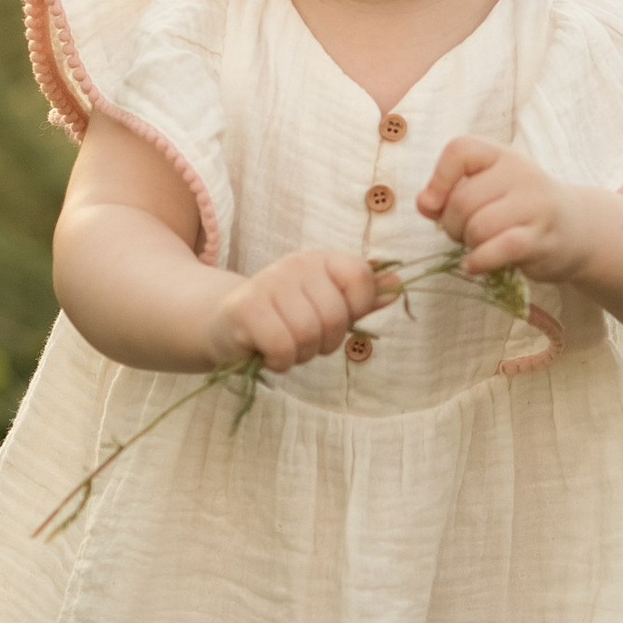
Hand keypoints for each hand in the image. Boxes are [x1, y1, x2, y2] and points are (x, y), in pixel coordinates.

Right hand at [211, 247, 389, 374]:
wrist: (223, 323)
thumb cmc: (284, 317)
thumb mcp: (325, 305)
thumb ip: (361, 299)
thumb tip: (398, 285)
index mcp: (321, 260)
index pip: (361, 278)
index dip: (355, 310)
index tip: (334, 320)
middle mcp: (295, 264)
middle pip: (335, 316)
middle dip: (324, 342)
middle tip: (304, 341)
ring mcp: (268, 282)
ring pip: (308, 334)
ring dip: (300, 354)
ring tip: (285, 346)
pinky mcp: (246, 308)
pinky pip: (282, 347)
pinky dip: (280, 362)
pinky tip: (268, 353)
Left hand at [416, 136, 589, 285]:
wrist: (577, 228)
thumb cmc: (520, 207)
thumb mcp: (488, 188)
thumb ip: (451, 192)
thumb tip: (424, 203)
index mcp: (502, 155)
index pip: (460, 150)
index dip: (439, 178)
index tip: (434, 203)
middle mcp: (521, 174)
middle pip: (462, 201)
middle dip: (451, 225)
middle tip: (463, 233)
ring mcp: (535, 206)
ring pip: (478, 227)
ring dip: (468, 244)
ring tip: (477, 246)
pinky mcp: (541, 239)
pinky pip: (498, 249)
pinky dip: (478, 261)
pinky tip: (475, 265)